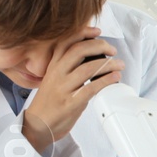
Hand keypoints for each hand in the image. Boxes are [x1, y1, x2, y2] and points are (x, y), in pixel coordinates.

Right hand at [20, 27, 125, 153]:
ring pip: (87, 69)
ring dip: (108, 64)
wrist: (37, 125)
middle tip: (112, 49)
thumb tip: (91, 57)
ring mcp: (63, 88)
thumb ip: (67, 68)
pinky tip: (115, 77)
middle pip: (78, 51)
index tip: (96, 31)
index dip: (82, 33)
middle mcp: (56, 74)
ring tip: (119, 64)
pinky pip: (91, 88)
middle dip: (99, 46)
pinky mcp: (70, 103)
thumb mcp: (53, 79)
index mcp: (52, 67)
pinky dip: (106, 80)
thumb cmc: (48, 103)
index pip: (65, 42)